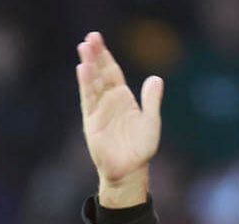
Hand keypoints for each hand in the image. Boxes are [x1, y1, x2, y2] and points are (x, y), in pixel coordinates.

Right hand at [75, 31, 162, 205]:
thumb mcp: (151, 122)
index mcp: (122, 98)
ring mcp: (99, 111)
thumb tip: (155, 78)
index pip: (112, 71)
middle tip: (90, 37)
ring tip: (84, 48)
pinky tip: (83, 69)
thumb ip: (152, 100)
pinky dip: (86, 84)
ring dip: (89, 65)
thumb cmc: (141, 149)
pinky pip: (88, 100)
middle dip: (95, 55)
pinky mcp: (92, 122)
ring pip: (93, 83)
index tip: (98, 39)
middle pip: (100, 73)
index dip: (106, 56)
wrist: (129, 170)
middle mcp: (108, 101)